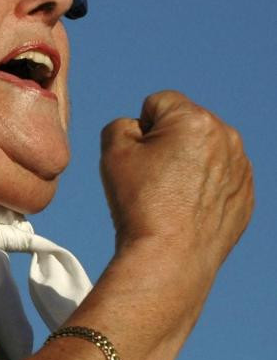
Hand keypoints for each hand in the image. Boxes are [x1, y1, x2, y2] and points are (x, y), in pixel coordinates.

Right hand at [100, 90, 252, 274]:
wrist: (171, 257)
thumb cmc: (140, 203)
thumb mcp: (112, 152)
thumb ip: (120, 125)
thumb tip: (140, 128)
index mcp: (195, 120)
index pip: (158, 103)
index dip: (140, 129)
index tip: (138, 159)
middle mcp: (227, 137)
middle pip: (184, 125)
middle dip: (166, 143)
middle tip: (151, 179)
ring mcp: (242, 167)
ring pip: (203, 151)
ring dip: (185, 163)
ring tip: (169, 196)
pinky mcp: (247, 194)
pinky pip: (219, 178)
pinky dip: (201, 187)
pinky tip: (186, 209)